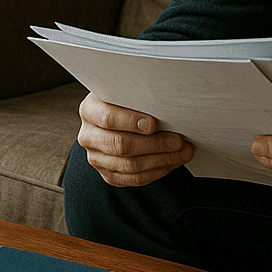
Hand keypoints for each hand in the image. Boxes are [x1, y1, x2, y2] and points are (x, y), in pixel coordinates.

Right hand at [76, 92, 194, 186]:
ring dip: (161, 160)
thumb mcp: (127, 92)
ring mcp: (96, 158)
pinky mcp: (108, 175)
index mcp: (90, 110)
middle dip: (154, 144)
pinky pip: (134, 179)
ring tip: (183, 152)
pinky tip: (173, 162)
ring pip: (129, 166)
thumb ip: (140, 97)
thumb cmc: (127, 102)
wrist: (120, 118)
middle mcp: (88, 136)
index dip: (130, 121)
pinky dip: (157, 172)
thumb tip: (166, 104)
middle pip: (121, 145)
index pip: (107, 118)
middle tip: (178, 140)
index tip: (153, 124)